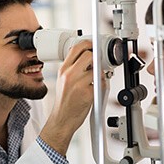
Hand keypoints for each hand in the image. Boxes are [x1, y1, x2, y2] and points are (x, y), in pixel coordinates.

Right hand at [40, 40, 94, 154]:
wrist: (62, 119)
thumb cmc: (64, 101)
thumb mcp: (63, 80)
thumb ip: (73, 68)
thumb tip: (88, 58)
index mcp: (63, 70)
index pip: (77, 48)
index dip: (88, 44)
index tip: (93, 44)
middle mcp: (70, 75)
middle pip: (90, 56)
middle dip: (96, 60)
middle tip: (97, 65)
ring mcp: (79, 84)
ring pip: (97, 70)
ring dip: (99, 75)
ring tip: (93, 83)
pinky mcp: (88, 94)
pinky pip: (101, 84)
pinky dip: (100, 87)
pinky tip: (93, 92)